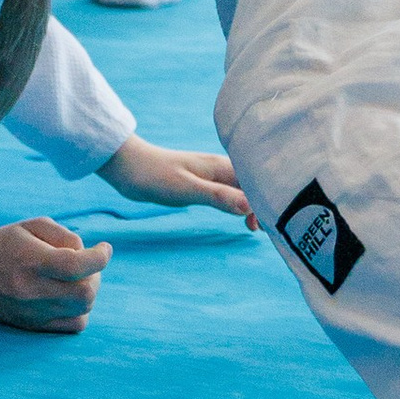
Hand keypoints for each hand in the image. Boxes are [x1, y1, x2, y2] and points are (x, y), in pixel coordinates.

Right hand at [0, 217, 113, 330]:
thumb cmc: (3, 244)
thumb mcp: (31, 225)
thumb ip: (65, 235)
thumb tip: (87, 253)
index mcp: (31, 261)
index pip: (76, 265)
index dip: (100, 257)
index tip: (104, 248)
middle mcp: (33, 290)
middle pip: (85, 293)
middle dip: (96, 276)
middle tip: (88, 265)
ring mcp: (34, 312)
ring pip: (84, 310)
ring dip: (88, 292)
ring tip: (76, 279)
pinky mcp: (35, 325)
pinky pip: (75, 325)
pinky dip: (81, 310)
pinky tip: (69, 296)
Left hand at [101, 137, 256, 223]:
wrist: (126, 167)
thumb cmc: (154, 175)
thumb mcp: (186, 189)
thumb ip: (217, 197)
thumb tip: (250, 206)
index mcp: (222, 166)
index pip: (258, 183)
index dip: (270, 201)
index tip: (273, 224)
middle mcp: (222, 168)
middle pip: (254, 186)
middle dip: (266, 204)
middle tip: (268, 232)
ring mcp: (212, 176)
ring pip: (243, 190)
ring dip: (254, 206)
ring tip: (258, 228)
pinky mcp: (203, 184)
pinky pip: (230, 194)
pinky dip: (240, 205)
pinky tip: (243, 218)